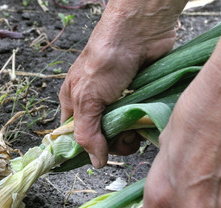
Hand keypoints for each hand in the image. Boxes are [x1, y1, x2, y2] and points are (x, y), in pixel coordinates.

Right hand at [59, 0, 184, 166]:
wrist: (141, 32)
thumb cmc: (106, 59)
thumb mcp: (87, 99)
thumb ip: (87, 134)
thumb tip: (95, 162)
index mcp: (73, 103)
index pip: (74, 137)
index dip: (85, 149)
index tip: (98, 155)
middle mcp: (95, 105)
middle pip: (101, 139)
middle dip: (114, 142)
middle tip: (124, 136)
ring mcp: (118, 103)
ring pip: (123, 133)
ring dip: (131, 136)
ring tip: (137, 127)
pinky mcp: (139, 99)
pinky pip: (140, 122)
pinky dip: (144, 125)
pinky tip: (146, 120)